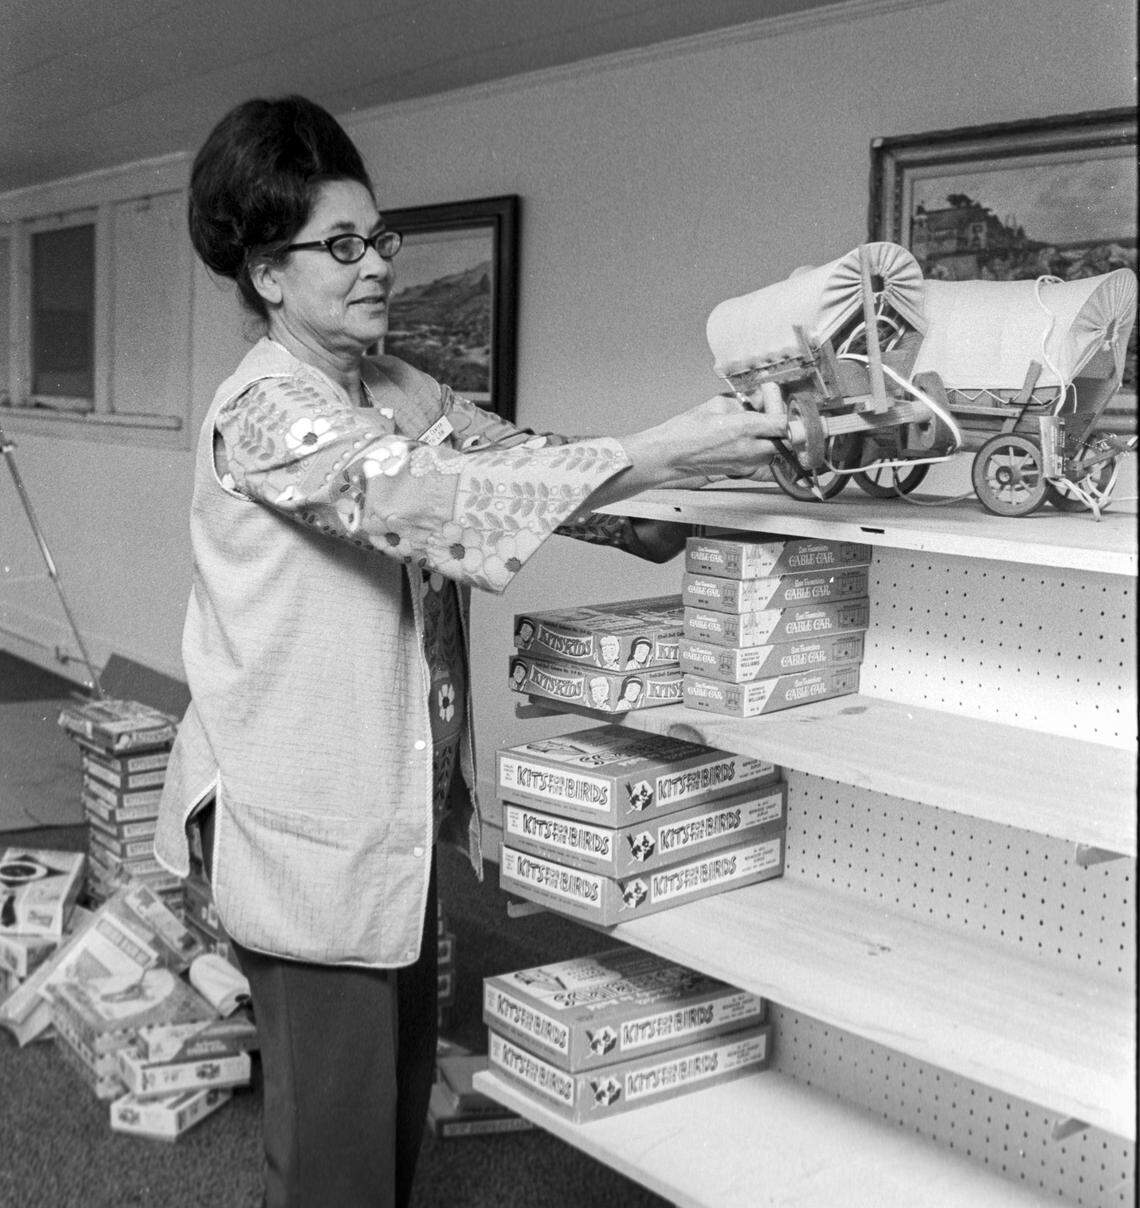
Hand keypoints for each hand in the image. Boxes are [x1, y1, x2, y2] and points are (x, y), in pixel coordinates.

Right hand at [623, 394, 785, 486]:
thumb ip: (745, 401)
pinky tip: (748, 438)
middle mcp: (750, 448)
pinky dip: (762, 447)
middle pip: (787, 440)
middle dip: (784, 427)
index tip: (785, 407)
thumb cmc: (687, 430)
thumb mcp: (718, 405)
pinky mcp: (741, 470)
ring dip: (774, 438)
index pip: (785, 424)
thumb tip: (761, 398)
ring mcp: (747, 463)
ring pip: (776, 450)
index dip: (790, 415)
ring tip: (758, 426)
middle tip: (772, 415)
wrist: (670, 456)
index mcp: (745, 427)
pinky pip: (762, 458)